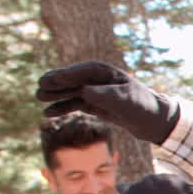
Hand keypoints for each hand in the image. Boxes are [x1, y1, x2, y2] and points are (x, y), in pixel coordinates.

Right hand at [36, 61, 180, 143]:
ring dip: (56, 95)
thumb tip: (84, 91)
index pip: (82, 71)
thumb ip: (105, 95)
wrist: (154, 122)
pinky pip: (74, 104)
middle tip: (39, 87)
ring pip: (71, 92)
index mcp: (107, 73)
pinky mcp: (95, 105)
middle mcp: (99, 80)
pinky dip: (62, 108)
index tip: (50, 79)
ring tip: (38, 97)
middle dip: (56, 83)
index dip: (66, 75)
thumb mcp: (126, 101)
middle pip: (73, 80)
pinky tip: (48, 113)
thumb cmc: (143, 107)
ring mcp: (96, 93)